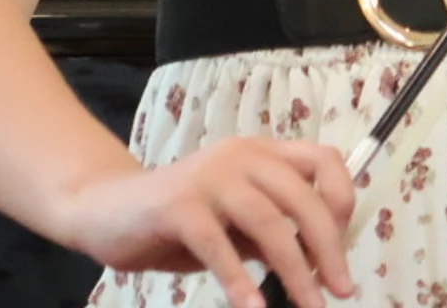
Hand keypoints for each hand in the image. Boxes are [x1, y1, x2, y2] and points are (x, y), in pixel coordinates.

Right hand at [52, 137, 356, 306]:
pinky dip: (240, 279)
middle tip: (341, 289)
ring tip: (308, 304)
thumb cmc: (176, 220)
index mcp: (260, 154)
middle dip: (329, 247)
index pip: (323, 160)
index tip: (342, 246)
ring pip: (268, 221)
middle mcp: (240, 157)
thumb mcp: (233, 224)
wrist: (104, 209)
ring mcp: (208, 177)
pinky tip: (253, 307)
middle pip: (302, 196)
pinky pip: (217, 244)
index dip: (343, 200)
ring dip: (295, 270)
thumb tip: (316, 263)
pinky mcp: (177, 205)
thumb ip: (270, 233)